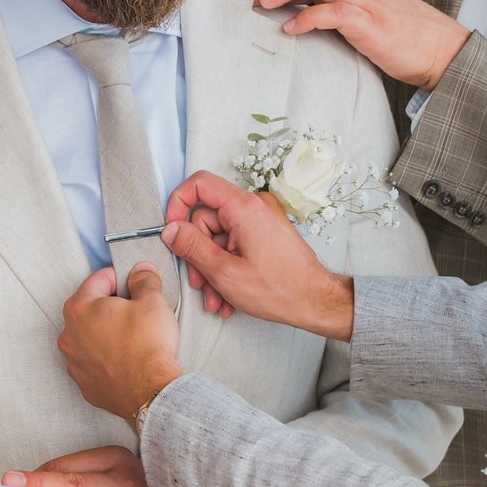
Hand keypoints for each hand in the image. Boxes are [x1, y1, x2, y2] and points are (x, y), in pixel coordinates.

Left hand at [57, 264, 183, 421]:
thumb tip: (141, 272)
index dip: (119, 277)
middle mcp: (69, 334)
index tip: (132, 281)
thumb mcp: (152, 301)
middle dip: (110, 306)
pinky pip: (92, 362)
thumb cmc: (147, 346)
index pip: (98, 280)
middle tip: (134, 309)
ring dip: (105, 333)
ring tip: (131, 337)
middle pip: (89, 309)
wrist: (150, 391)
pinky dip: (105, 358)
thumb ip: (144, 280)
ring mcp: (74, 361)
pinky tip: (124, 358)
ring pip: (89, 337)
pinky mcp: (83, 383)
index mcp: (80, 308)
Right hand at [159, 172, 354, 337]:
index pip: (199, 184)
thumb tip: (169, 229)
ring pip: (219, 238)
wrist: (316, 302)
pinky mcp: (265, 235)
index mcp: (244, 207)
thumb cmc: (278, 289)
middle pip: (206, 218)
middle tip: (198, 284)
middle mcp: (254, 207)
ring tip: (215, 300)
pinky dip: (227, 268)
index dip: (178, 205)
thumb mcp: (224, 271)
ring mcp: (261, 220)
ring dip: (212, 269)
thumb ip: (191, 247)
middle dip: (198, 254)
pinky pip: (235, 244)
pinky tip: (227, 297)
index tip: (171, 231)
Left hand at [225, 0, 473, 89]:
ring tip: (257, 3)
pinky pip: (334, 13)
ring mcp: (362, 0)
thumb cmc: (400, 38)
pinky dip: (309, 17)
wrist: (442, 49)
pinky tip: (290, 28)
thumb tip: (292, 18)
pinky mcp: (371, 22)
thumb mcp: (358, 21)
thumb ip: (328, 14)